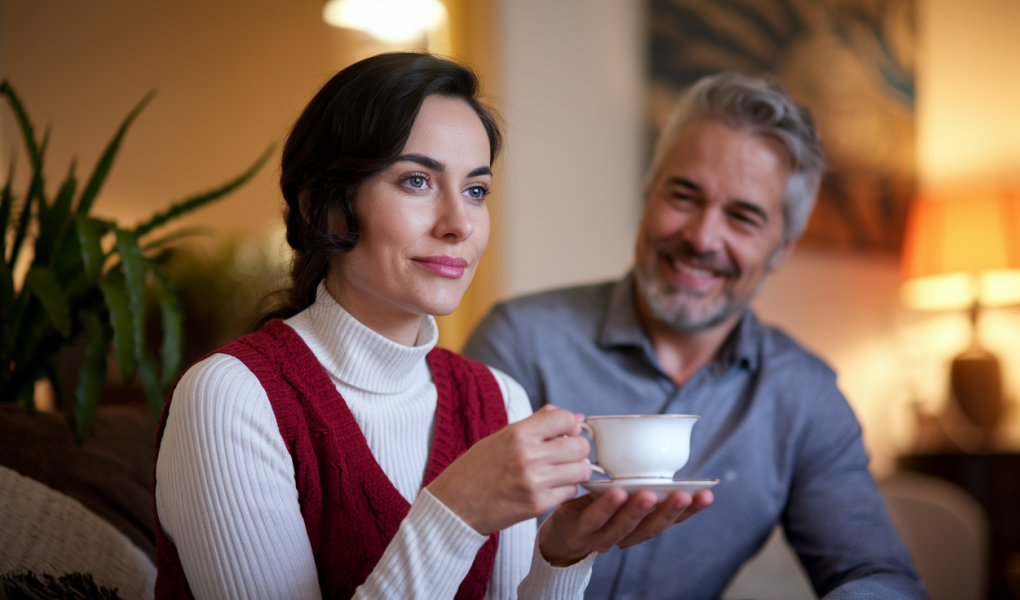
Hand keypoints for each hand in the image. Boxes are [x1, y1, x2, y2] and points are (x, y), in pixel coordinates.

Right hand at [426, 405, 592, 534]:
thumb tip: (577, 419)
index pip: (566, 419)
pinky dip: (565, 489)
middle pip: (580, 446)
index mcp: (518, 434)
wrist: (455, 505)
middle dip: (577, 450)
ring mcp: (534, 482)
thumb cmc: (477, 468)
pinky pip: (571, 492)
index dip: (571, 426)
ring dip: (575, 471)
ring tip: (560, 472)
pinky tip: (550, 487)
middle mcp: (528, 456)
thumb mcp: (502, 436)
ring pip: (581, 471)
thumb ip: (539, 424)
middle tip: (565, 455)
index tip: (565, 434)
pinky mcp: (537, 505)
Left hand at [538, 487, 713, 566]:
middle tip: (685, 494)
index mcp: (641, 524)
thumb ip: (638, 474)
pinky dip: (607, 507)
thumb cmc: (596, 501)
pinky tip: (617, 493)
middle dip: (670, 511)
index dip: (690, 510)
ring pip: (625, 526)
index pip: (671, 519)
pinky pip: (595, 519)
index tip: (708, 493)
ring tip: (649, 494)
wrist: (562, 528)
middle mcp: (627, 534)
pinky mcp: (581, 531)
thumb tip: (656, 436)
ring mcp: (604, 536)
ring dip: (639, 510)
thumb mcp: (620, 488)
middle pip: (652, 526)